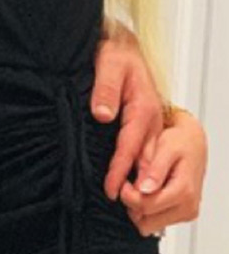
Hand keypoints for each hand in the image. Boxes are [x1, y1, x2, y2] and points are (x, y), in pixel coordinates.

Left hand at [92, 23, 162, 199]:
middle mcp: (151, 118)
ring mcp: (150, 122)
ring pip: (147, 157)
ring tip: (128, 205)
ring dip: (140, 180)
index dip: (120, 169)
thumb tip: (102, 114)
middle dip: (136, 184)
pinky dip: (138, 168)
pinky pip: (144, 150)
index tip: (113, 190)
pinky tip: (130, 182)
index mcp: (143, 107)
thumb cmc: (115, 52)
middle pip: (144, 158)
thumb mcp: (108, 64)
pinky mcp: (144, 122)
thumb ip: (104, 88)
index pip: (129, 145)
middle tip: (123, 209)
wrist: (124, 43)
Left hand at [121, 110, 206, 235]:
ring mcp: (187, 213)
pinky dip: (148, 211)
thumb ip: (155, 170)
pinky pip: (157, 222)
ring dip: (140, 210)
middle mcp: (188, 206)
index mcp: (183, 192)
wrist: (193, 143)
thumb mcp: (166, 148)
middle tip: (130, 186)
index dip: (128, 196)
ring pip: (150, 226)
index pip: (146, 207)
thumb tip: (145, 189)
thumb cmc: (180, 142)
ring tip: (139, 188)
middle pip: (146, 223)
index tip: (124, 183)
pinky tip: (149, 193)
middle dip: (133, 205)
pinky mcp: (183, 214)